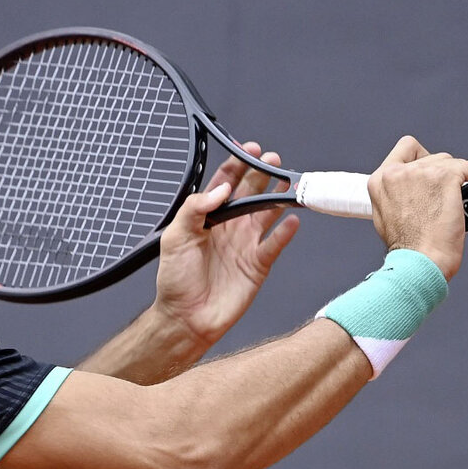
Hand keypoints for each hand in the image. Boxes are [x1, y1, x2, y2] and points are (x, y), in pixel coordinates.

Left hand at [152, 142, 300, 346]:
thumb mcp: (175, 238)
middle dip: (262, 174)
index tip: (249, 150)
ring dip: (278, 197)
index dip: (237, 165)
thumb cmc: (175, 280)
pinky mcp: (258, 265)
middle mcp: (229, 227)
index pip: (225, 184)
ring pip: (267, 213)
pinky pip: (275, 244)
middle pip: (250, 193)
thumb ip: (195, 209)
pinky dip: (285, 232)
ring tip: (289, 181)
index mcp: (206, 218)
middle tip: (273, 159)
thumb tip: (220, 189)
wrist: (187, 318)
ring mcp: (245, 245)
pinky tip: (292, 220)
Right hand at [368, 136, 467, 279]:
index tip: (429, 175)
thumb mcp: (383, 214)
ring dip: (460, 180)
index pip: (406, 148)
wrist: (420, 259)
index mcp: (380, 179)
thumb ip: (392, 193)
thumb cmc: (407, 246)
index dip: (422, 158)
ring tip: (459, 202)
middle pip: (433, 156)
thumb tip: (408, 189)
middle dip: (443, 175)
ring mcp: (422, 172)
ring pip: (452, 162)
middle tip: (446, 197)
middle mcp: (398, 172)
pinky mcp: (445, 177)